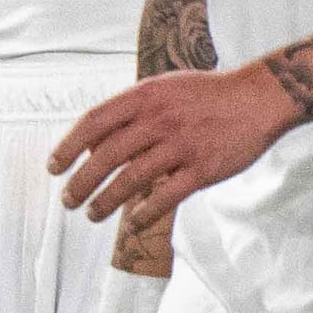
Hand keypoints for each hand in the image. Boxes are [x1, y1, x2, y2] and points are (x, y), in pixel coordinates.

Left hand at [51, 63, 296, 225]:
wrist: (259, 97)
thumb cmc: (205, 95)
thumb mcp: (163, 87)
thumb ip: (130, 109)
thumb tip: (94, 140)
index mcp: (144, 96)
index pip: (93, 122)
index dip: (68, 147)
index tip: (54, 168)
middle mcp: (159, 119)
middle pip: (106, 156)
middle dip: (81, 182)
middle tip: (68, 201)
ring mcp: (181, 144)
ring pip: (131, 179)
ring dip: (106, 202)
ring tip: (92, 215)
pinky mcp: (203, 168)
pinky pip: (167, 196)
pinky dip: (145, 213)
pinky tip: (133, 224)